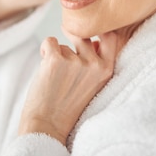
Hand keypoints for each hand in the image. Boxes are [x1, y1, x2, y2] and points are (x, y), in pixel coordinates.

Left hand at [18, 31, 119, 145]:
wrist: (47, 127)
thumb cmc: (68, 107)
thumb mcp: (93, 86)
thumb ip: (97, 63)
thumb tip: (95, 41)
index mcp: (106, 71)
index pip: (111, 37)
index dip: (100, 29)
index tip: (90, 29)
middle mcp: (94, 65)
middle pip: (84, 36)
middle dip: (73, 34)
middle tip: (64, 38)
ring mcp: (75, 62)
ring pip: (64, 45)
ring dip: (57, 55)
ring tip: (54, 78)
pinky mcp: (55, 60)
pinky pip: (50, 42)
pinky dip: (44, 51)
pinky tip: (44, 69)